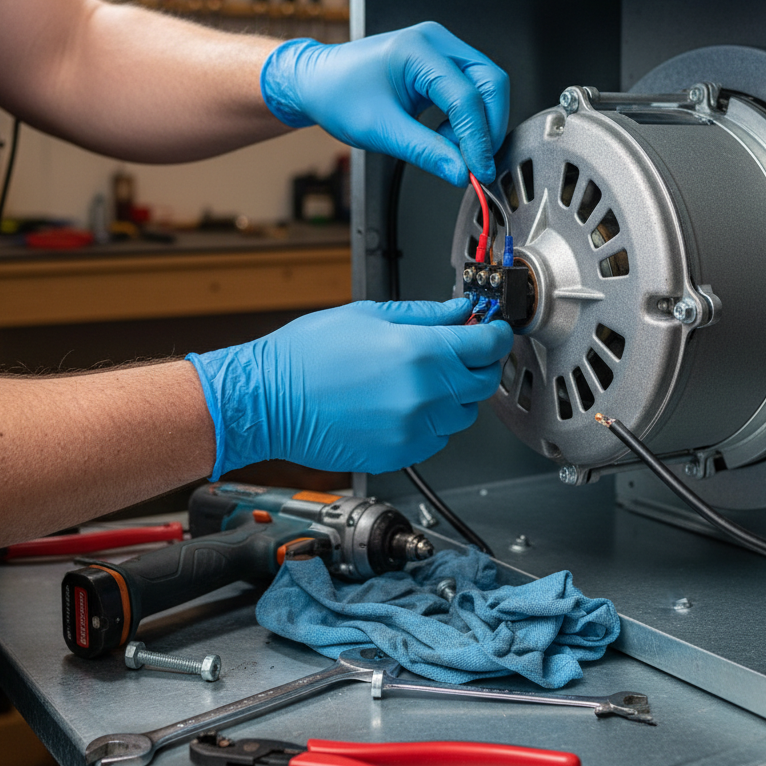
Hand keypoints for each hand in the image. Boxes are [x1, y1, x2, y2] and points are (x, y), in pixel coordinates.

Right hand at [187, 299, 513, 478]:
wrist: (269, 400)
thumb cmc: (307, 355)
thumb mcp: (370, 315)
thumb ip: (426, 314)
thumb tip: (461, 311)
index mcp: (420, 353)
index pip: (487, 346)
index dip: (496, 334)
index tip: (493, 330)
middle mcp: (425, 395)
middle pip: (483, 383)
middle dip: (478, 364)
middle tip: (459, 350)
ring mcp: (414, 429)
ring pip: (463, 414)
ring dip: (454, 394)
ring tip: (419, 377)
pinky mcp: (401, 454)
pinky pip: (437, 437)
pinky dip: (431, 420)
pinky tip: (402, 403)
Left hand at [260, 21, 508, 185]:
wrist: (317, 83)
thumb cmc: (337, 95)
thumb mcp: (381, 130)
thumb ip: (426, 152)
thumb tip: (461, 172)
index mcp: (419, 50)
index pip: (467, 96)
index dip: (477, 138)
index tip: (478, 170)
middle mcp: (435, 43)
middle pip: (490, 83)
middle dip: (488, 127)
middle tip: (477, 163)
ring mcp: (440, 52)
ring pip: (486, 87)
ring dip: (478, 125)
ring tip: (450, 150)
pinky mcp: (440, 66)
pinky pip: (470, 91)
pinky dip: (466, 120)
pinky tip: (445, 137)